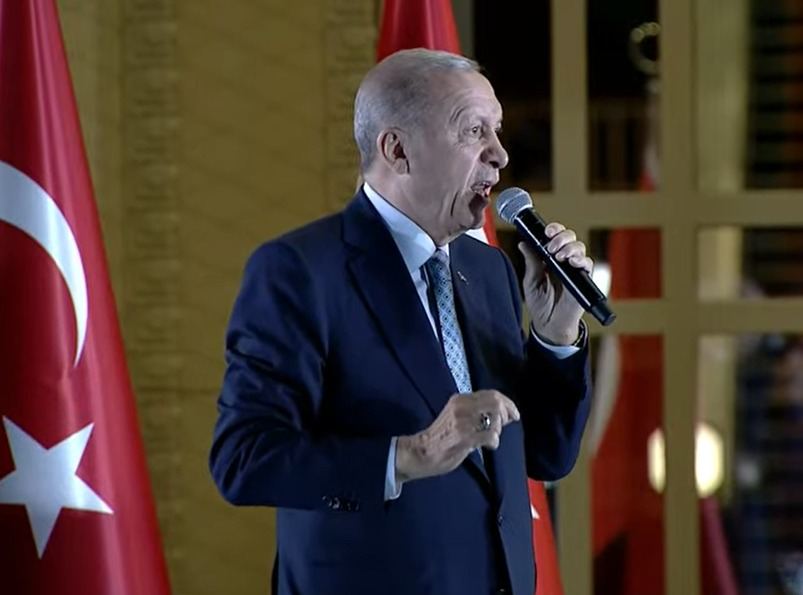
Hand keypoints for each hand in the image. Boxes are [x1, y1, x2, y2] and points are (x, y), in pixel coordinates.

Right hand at [395, 390, 519, 483]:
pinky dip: (494, 441)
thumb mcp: (457, 416)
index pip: (491, 393)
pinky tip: (488, 446)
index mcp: (460, 399)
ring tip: (491, 438)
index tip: (514, 414)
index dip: (507, 403)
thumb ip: (476, 412)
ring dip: (498, 430)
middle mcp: (462, 406)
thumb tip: (503, 413)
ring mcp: (463, 421)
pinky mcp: (464, 437)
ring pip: (494, 418)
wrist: (421, 452)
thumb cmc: (441, 437)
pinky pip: (490, 436)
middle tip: (507, 424)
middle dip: (507, 412)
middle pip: (495, 402)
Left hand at [518, 223, 593, 344]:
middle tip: (551, 247)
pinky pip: (588, 264)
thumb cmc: (540, 304)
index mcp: (550, 258)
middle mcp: (564, 261)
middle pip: (570, 238)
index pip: (555, 237)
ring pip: (579, 248)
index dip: (554, 230)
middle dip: (561, 237)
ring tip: (559, 256)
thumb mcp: (531, 281)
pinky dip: (582, 260)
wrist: (549, 324)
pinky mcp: (583, 280)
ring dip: (570, 248)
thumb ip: (531, 263)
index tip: (547, 232)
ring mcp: (574, 269)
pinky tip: (572, 263)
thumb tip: (523, 244)